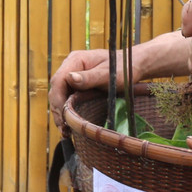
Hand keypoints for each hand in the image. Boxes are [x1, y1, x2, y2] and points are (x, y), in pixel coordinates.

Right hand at [47, 32, 191, 130]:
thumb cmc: (124, 68)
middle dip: (58, 110)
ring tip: (65, 132)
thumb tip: (70, 78)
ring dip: (61, 113)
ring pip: (60, 96)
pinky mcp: (78, 85)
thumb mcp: (108, 74)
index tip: (64, 117)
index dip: (58, 100)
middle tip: (64, 129)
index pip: (58, 80)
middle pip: (57, 89)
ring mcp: (74, 76)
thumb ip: (89, 77)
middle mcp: (71, 67)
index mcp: (75, 60)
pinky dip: (67, 112)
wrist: (134, 65)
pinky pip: (68, 98)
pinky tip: (70, 125)